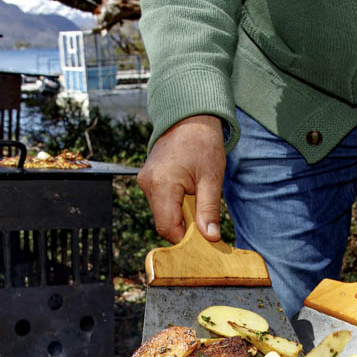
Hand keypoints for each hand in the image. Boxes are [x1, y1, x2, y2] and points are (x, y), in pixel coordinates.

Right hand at [137, 115, 225, 242]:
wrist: (190, 116)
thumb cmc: (203, 143)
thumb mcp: (211, 178)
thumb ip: (208, 210)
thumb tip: (210, 237)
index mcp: (162, 184)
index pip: (167, 227)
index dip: (185, 239)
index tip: (204, 239)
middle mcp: (148, 184)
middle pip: (163, 222)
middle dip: (184, 227)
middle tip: (205, 220)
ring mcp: (145, 181)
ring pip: (161, 213)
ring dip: (180, 215)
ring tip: (197, 200)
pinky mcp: (148, 179)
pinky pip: (160, 202)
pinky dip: (174, 205)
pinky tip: (188, 194)